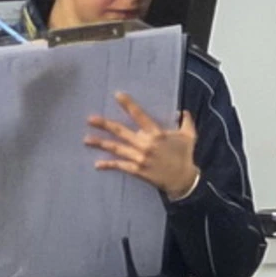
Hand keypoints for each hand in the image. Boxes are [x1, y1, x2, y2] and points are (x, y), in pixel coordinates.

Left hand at [85, 92, 200, 199]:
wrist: (183, 181)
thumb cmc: (185, 157)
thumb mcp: (189, 137)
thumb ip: (186, 122)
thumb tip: (183, 111)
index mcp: (157, 134)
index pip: (140, 116)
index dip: (129, 105)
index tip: (117, 95)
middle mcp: (145, 145)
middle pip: (121, 132)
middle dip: (105, 125)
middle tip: (90, 119)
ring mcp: (140, 158)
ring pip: (117, 149)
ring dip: (101, 144)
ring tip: (86, 140)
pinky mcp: (138, 171)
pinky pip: (120, 166)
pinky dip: (109, 165)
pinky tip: (97, 164)